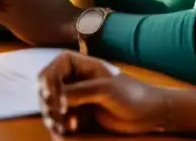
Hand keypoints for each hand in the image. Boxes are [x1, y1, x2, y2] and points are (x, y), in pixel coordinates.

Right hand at [38, 52, 168, 135]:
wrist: (148, 114)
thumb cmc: (131, 96)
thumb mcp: (106, 90)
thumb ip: (81, 92)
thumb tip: (58, 99)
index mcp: (82, 65)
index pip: (55, 66)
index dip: (49, 80)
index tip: (54, 98)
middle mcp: (76, 79)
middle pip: (47, 86)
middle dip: (48, 102)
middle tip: (58, 116)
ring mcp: (76, 97)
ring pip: (51, 105)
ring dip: (53, 116)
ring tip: (65, 127)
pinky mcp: (79, 114)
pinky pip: (61, 119)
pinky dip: (60, 125)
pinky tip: (70, 129)